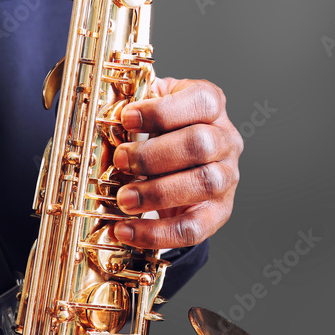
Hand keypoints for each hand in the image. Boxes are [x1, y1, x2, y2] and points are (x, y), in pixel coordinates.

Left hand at [112, 77, 243, 248]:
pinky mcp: (218, 213)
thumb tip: (108, 118)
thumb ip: (138, 110)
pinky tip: (127, 230)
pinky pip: (192, 228)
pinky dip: (156, 232)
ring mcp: (226, 178)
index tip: (126, 118)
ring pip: (201, 184)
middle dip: (153, 155)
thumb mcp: (154, 113)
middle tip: (121, 161)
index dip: (162, 111)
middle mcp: (226, 140)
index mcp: (212, 106)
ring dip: (156, 193)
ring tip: (124, 199)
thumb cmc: (165, 133)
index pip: (201, 101)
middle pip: (200, 144)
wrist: (181, 166)